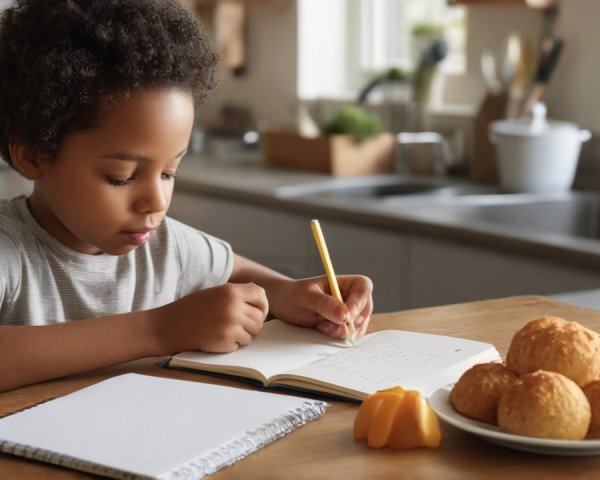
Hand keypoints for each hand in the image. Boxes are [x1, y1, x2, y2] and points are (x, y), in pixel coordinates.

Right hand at [152, 283, 268, 353]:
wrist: (168, 325)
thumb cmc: (191, 309)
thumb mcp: (215, 293)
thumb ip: (237, 295)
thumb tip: (261, 304)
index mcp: (231, 291)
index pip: (261, 296)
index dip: (262, 306)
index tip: (256, 312)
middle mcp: (234, 306)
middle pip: (259, 319)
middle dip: (251, 324)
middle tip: (236, 326)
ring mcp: (230, 325)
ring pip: (252, 334)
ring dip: (242, 336)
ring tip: (224, 331)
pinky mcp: (225, 341)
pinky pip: (239, 345)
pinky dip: (231, 344)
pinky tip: (216, 338)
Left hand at [267, 275, 372, 339]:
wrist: (284, 305)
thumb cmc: (294, 295)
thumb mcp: (306, 297)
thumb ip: (325, 304)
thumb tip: (345, 315)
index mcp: (346, 282)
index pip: (363, 288)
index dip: (359, 303)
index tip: (345, 317)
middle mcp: (352, 296)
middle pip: (365, 309)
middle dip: (349, 322)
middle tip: (327, 325)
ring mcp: (351, 312)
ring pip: (359, 325)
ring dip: (342, 330)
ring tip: (321, 325)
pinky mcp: (345, 325)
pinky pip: (351, 334)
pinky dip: (338, 336)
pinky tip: (324, 329)